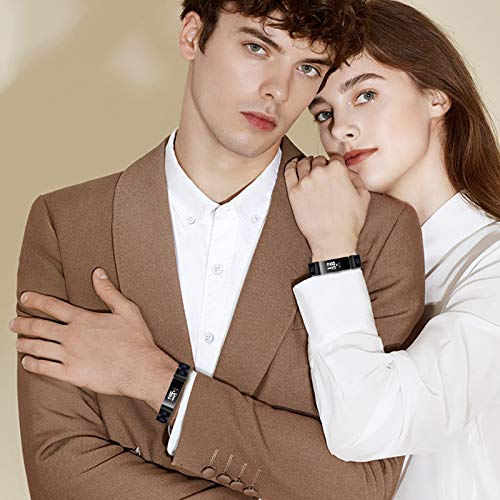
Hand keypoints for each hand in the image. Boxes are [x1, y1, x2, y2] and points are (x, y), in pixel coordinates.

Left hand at [10, 268, 177, 410]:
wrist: (140, 368)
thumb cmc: (136, 340)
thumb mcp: (127, 309)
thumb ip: (108, 291)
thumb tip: (98, 273)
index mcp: (83, 319)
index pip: (53, 306)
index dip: (35, 301)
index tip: (24, 298)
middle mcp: (72, 336)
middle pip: (39, 327)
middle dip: (22, 323)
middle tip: (13, 322)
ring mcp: (69, 356)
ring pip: (37, 347)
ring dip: (24, 343)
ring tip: (17, 341)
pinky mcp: (71, 374)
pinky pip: (44, 368)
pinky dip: (32, 364)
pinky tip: (27, 361)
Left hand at [284, 155, 370, 260]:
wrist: (333, 239)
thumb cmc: (348, 222)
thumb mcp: (363, 197)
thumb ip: (356, 178)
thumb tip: (348, 172)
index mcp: (337, 170)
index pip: (334, 158)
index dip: (335, 163)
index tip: (333, 168)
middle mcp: (320, 172)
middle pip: (318, 160)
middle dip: (321, 165)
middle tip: (321, 173)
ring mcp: (305, 182)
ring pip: (303, 164)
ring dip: (307, 164)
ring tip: (307, 167)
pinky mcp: (294, 192)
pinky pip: (289, 172)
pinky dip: (291, 166)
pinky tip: (293, 165)